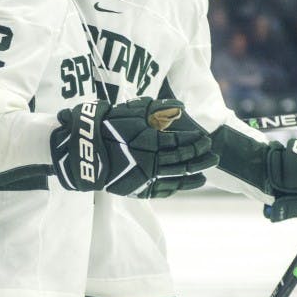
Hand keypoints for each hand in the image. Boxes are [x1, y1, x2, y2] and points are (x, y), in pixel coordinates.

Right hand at [50, 97, 219, 197]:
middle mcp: (151, 161)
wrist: (84, 152)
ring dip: (193, 175)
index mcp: (150, 142)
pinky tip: (186, 184)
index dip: (195, 140)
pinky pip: (163, 190)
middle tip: (213, 154)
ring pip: (176, 178)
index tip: (204, 137)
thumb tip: (180, 106)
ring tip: (206, 173)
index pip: (180, 142)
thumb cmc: (106, 126)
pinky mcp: (138, 189)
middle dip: (200, 158)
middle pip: (182, 161)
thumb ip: (156, 108)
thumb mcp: (130, 111)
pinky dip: (177, 187)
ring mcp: (145, 178)